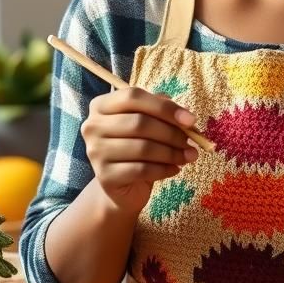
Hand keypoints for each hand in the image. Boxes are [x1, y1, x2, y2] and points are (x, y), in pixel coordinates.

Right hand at [81, 87, 197, 215]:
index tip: (190, 119)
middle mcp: (92, 126)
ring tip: (188, 156)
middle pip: (139, 123)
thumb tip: (185, 113)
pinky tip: (175, 169)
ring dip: (172, 152)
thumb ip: (162, 111)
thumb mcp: (149, 123)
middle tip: (191, 142)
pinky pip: (142, 170)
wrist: (121, 186)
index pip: (133, 97)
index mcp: (101, 105)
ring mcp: (95, 152)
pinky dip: (164, 169)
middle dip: (171, 132)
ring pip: (142, 148)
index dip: (164, 107)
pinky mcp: (105, 176)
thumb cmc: (136, 146)